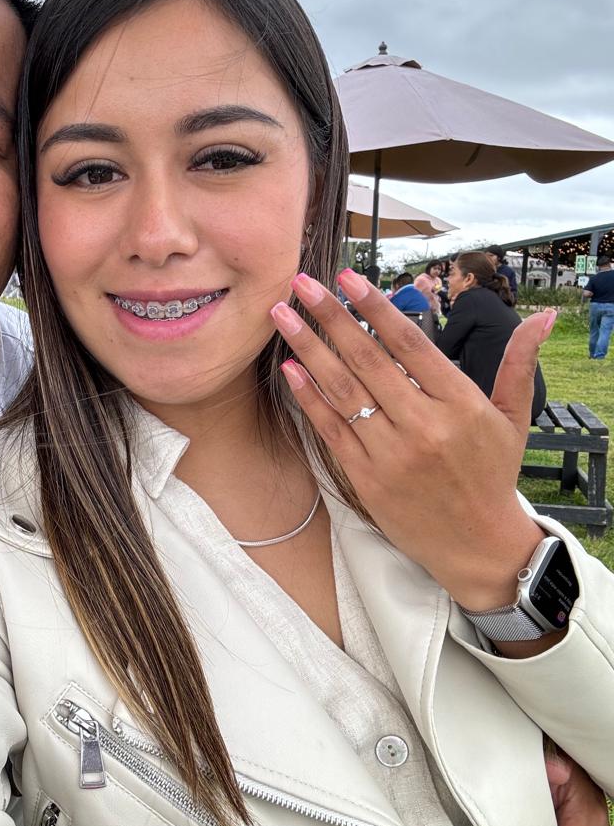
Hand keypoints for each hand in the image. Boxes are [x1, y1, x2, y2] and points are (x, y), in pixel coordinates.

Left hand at [271, 269, 553, 613]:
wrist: (477, 546)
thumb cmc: (492, 475)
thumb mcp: (513, 419)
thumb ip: (518, 364)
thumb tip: (542, 317)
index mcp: (460, 404)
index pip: (409, 344)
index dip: (376, 308)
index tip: (348, 278)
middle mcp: (424, 426)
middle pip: (367, 361)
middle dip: (331, 318)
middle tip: (301, 283)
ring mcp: (391, 454)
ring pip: (342, 392)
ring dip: (309, 350)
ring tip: (283, 316)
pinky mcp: (366, 480)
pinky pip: (331, 431)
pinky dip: (308, 399)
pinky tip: (289, 369)